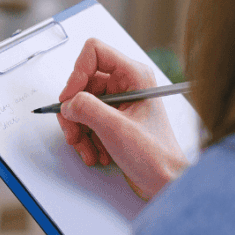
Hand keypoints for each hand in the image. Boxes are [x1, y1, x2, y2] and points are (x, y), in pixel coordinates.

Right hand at [57, 38, 188, 201]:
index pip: (94, 52)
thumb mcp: (116, 129)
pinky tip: (96, 153)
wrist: (165, 182)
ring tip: (87, 149)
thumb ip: (88, 109)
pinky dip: (86, 138)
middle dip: (74, 111)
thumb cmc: (156, 156)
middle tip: (74, 133)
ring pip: (81, 105)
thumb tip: (68, 103)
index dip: (77, 73)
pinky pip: (86, 120)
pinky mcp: (113, 119)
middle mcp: (126, 84)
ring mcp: (118, 102)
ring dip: (78, 129)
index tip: (70, 98)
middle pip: (82, 83)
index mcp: (134, 76)